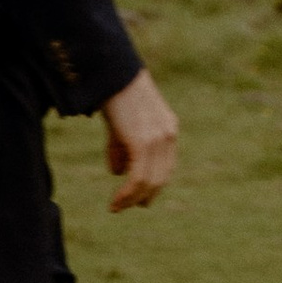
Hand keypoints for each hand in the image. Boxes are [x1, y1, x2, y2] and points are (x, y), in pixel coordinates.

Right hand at [101, 65, 179, 211]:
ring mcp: (158, 139)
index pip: (165, 166)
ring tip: (116, 207)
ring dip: (131, 199)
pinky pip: (138, 178)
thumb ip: (123, 147)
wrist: (112, 74)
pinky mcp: (143, 142)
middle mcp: (168, 135)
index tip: (138, 198)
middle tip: (125, 206)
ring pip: (149, 182)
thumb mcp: (122, 125)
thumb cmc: (115, 96)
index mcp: (168, 128)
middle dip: (143, 196)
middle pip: (160, 178)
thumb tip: (118, 172)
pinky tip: (115, 202)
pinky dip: (127, 194)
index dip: (152, 185)